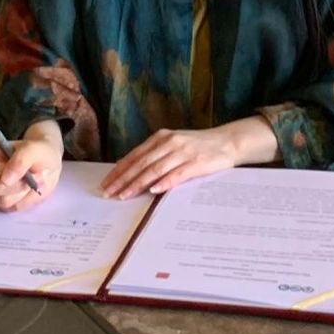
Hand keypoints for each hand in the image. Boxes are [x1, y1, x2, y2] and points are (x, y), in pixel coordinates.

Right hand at [0, 132, 61, 212]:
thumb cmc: (39, 152)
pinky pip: (16, 207)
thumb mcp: (34, 148)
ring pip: (5, 200)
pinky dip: (29, 198)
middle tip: (36, 173)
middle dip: (19, 183)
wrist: (49, 164)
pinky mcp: (6, 203)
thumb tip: (6, 179)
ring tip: (38, 178)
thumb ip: (20, 160)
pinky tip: (34, 187)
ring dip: (25, 190)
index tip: (17, 170)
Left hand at [101, 125, 245, 198]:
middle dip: (122, 179)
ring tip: (125, 196)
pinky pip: (176, 174)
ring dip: (137, 184)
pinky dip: (163, 183)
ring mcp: (182, 152)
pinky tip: (153, 191)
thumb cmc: (198, 146)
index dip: (119, 170)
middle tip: (109, 193)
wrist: (227, 142)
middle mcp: (169, 142)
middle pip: (141, 163)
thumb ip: (155, 155)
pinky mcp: (196, 163)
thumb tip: (132, 171)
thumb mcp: (174, 144)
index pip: (134, 155)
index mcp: (161, 137)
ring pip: (154, 170)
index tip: (106, 183)